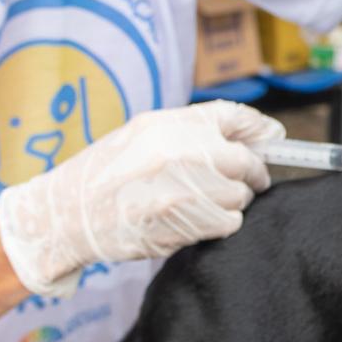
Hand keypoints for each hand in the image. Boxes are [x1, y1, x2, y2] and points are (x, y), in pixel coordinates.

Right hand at [0, 101, 284, 296]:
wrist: (67, 216)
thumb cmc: (105, 174)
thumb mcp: (143, 135)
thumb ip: (192, 132)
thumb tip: (251, 137)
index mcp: (171, 124)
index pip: (235, 116)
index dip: (260, 129)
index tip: (274, 138)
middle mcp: (183, 151)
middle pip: (246, 160)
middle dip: (253, 173)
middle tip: (250, 181)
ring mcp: (186, 188)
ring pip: (240, 196)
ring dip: (231, 202)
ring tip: (202, 204)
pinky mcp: (185, 223)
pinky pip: (228, 223)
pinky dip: (219, 225)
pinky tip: (194, 222)